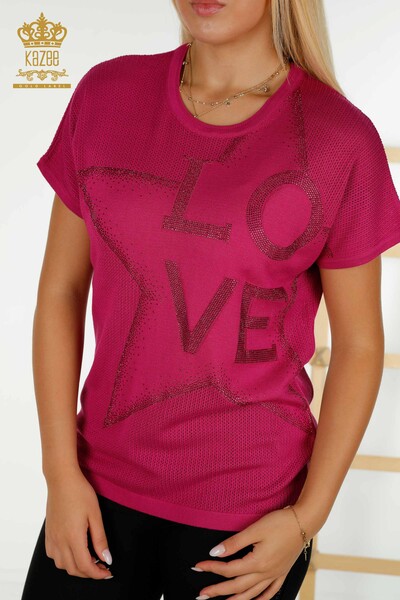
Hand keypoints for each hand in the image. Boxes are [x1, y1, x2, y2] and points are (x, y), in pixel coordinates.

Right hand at [44, 467, 113, 578]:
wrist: (61, 479)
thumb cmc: (80, 493)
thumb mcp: (95, 514)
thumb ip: (100, 539)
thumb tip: (106, 558)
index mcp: (73, 537)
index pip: (85, 566)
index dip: (98, 573)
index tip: (108, 571)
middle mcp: (60, 541)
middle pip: (73, 569)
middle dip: (89, 573)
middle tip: (102, 566)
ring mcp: (52, 538)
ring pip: (62, 565)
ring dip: (76, 567)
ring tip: (90, 558)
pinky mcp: (48, 533)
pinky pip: (53, 556)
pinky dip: (64, 560)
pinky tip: (74, 550)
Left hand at [192, 507, 308, 599]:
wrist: (304, 522)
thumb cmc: (279, 522)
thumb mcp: (255, 529)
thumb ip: (234, 543)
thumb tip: (214, 552)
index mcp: (258, 562)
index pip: (229, 570)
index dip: (212, 568)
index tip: (197, 566)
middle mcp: (266, 573)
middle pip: (237, 587)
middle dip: (217, 591)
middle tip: (201, 595)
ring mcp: (275, 575)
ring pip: (252, 594)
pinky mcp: (282, 573)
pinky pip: (270, 593)